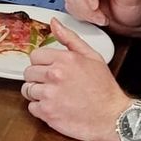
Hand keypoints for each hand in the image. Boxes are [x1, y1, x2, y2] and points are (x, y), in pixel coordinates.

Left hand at [22, 19, 130, 140]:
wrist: (112, 117)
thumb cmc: (104, 89)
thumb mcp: (92, 57)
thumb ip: (70, 38)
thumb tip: (54, 23)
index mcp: (64, 59)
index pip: (34, 56)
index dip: (42, 63)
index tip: (50, 70)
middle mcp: (54, 75)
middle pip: (28, 73)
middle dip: (38, 78)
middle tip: (52, 84)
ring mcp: (49, 95)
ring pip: (28, 90)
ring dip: (38, 94)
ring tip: (54, 96)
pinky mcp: (47, 113)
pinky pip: (31, 107)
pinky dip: (40, 109)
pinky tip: (55, 107)